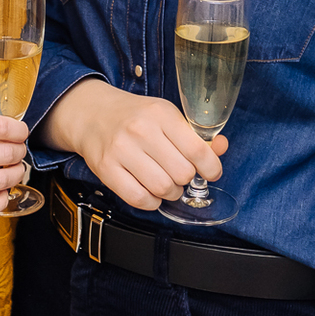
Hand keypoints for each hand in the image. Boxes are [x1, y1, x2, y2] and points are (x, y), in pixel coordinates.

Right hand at [0, 110, 28, 219]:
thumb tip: (1, 131)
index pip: (0, 126)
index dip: (19, 130)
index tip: (21, 133)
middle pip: (4, 153)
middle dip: (18, 152)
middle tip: (18, 152)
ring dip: (14, 175)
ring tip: (13, 171)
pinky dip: (1, 202)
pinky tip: (2, 195)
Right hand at [38, 77, 226, 209]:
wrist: (93, 114)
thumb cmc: (136, 117)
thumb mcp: (167, 116)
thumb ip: (196, 135)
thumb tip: (221, 148)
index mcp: (161, 113)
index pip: (197, 150)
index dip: (211, 168)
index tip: (211, 172)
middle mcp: (141, 130)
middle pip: (182, 173)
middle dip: (186, 179)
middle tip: (179, 174)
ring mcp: (121, 149)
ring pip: (163, 188)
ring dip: (170, 192)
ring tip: (165, 182)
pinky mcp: (106, 168)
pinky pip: (139, 199)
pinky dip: (151, 202)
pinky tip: (150, 191)